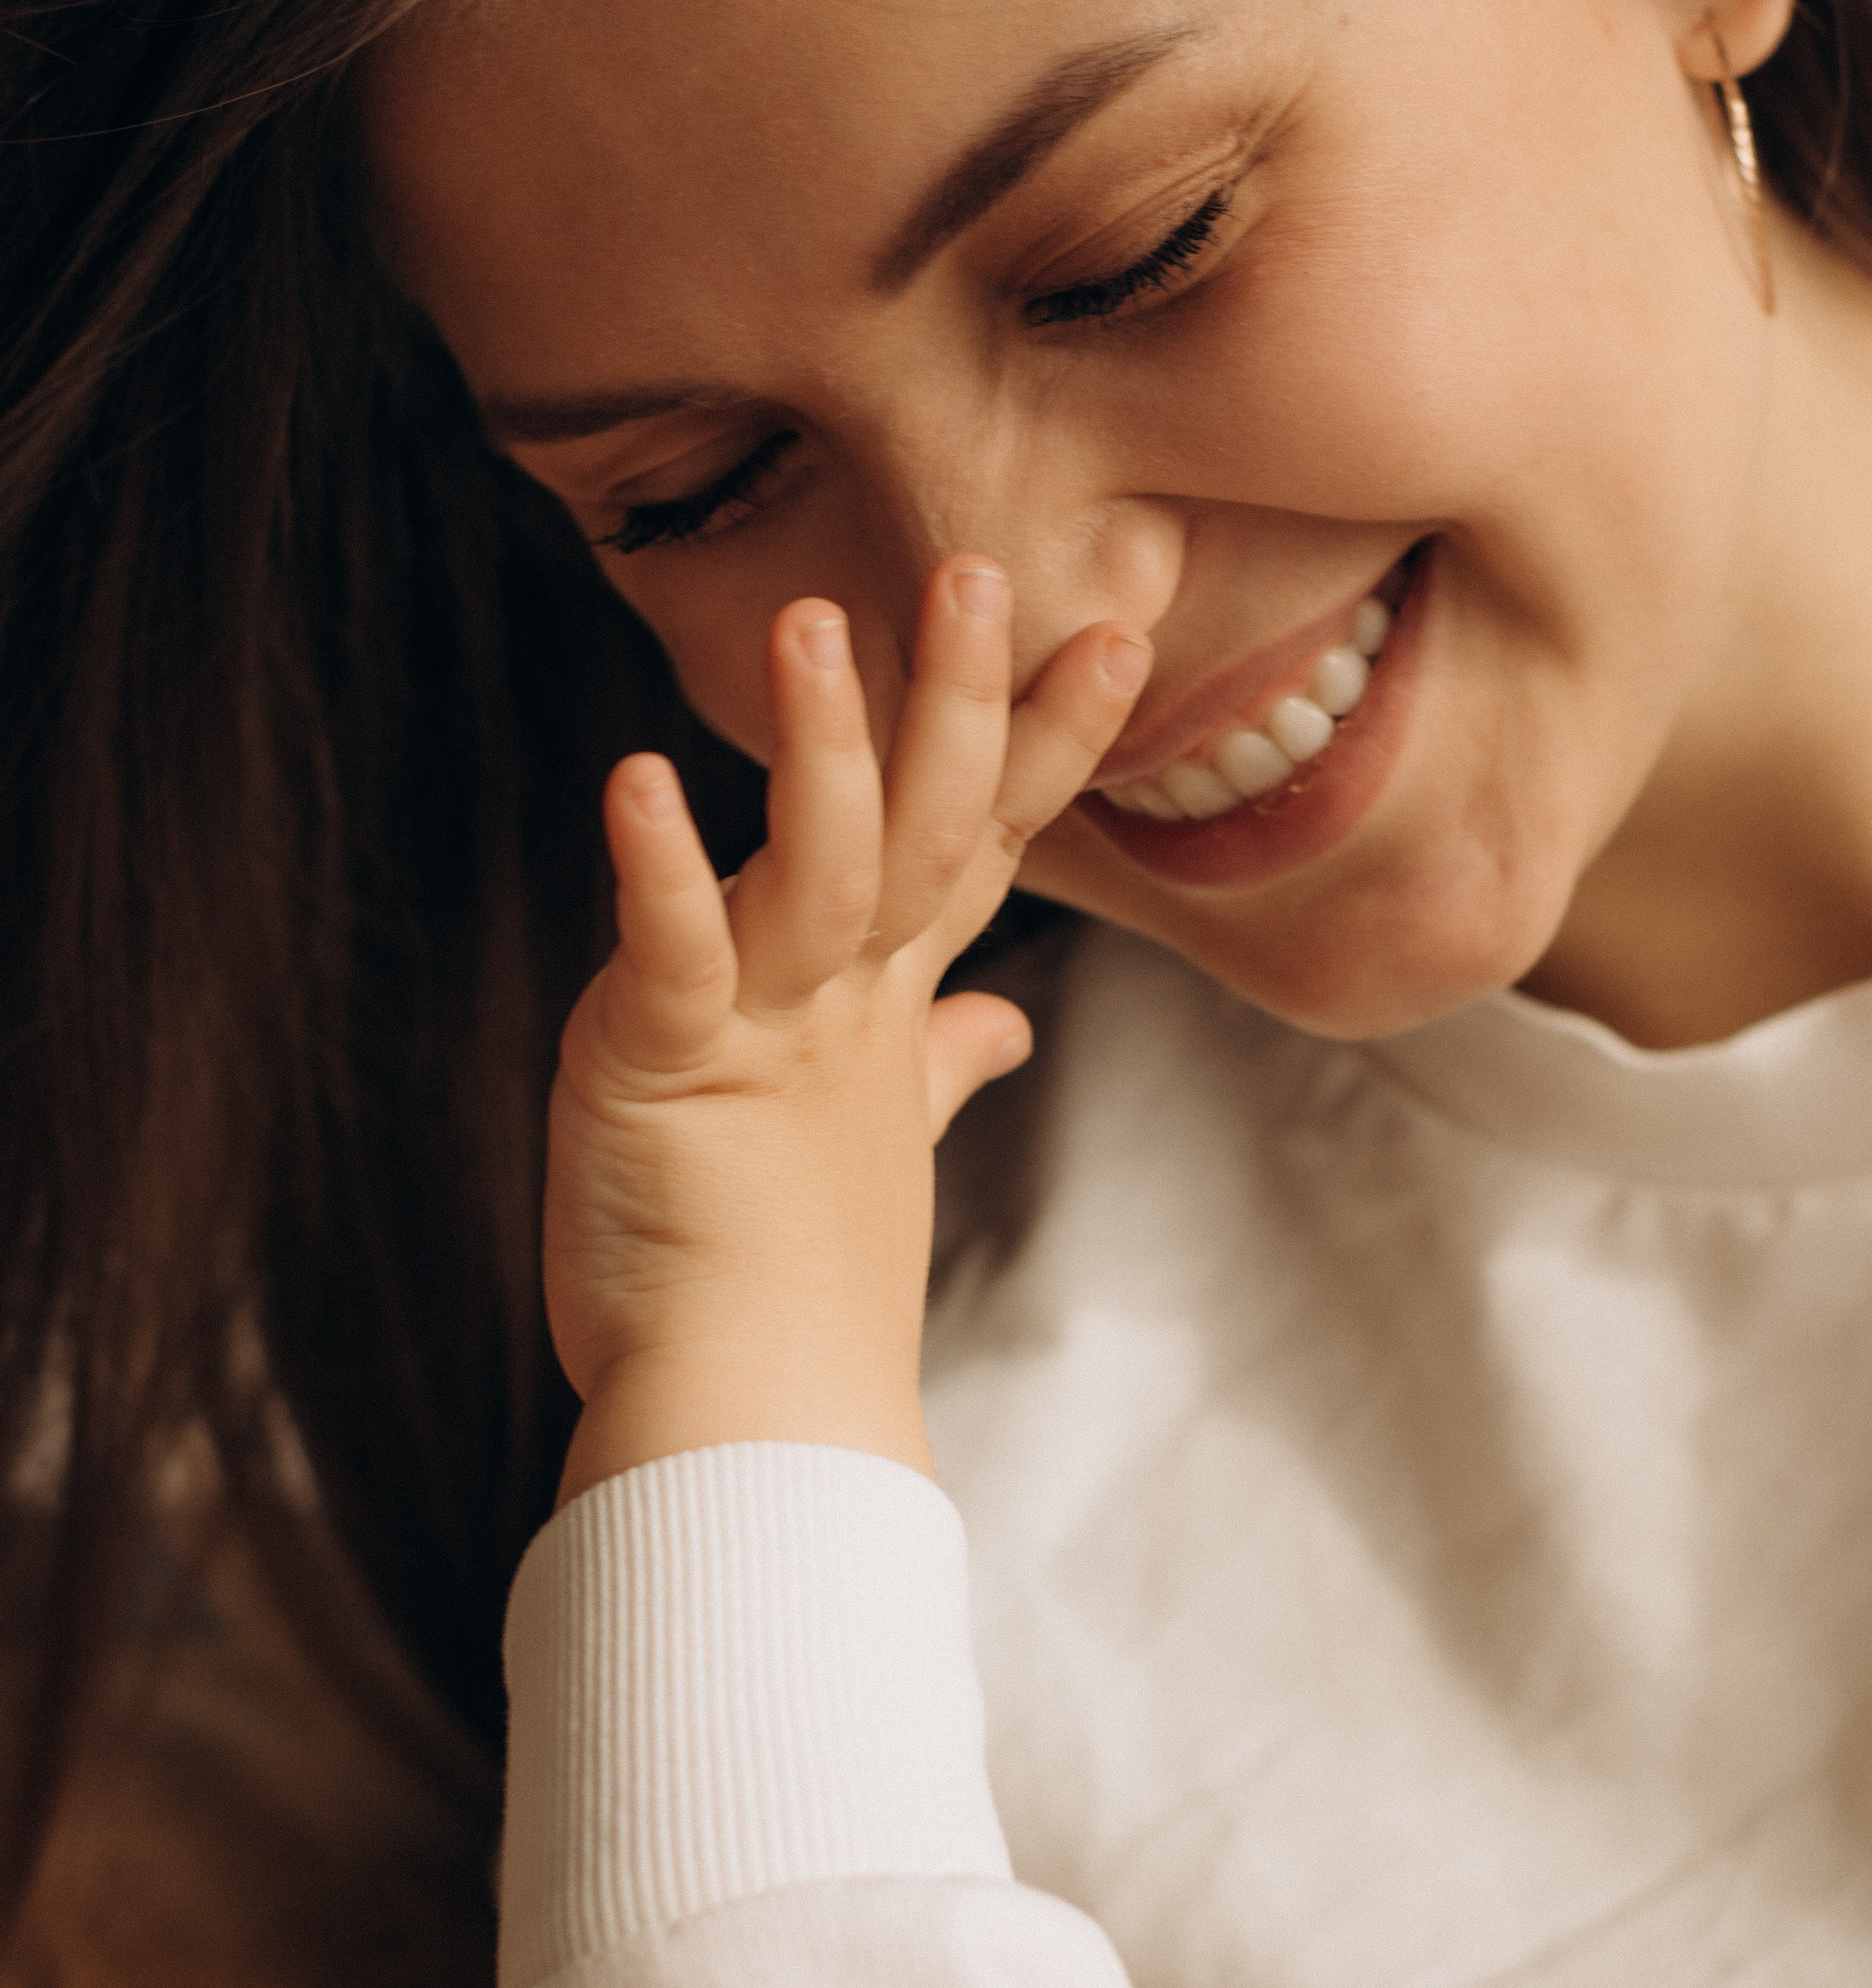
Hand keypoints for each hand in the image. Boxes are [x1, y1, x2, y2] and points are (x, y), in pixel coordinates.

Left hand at [544, 559, 1150, 1504]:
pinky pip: (672, 952)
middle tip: (986, 569)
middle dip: (964, 699)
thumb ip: (939, 1060)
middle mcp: (845, 1000)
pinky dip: (658, 869)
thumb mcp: (877, 1139)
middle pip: (927, 827)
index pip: (986, 841)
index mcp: (888, 1003)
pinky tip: (638, 780)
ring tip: (813, 624)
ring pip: (820, 867)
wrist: (754, 1418)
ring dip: (826, 747)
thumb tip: (1000, 1023)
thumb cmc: (800, 1280)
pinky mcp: (669, 1065)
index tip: (1116, 629)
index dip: (1047, 737)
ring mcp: (768, 1030)